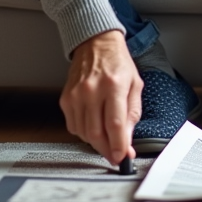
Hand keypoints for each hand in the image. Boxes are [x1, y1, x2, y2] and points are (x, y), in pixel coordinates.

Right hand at [59, 30, 141, 165]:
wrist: (96, 43)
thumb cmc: (117, 62)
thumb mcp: (135, 85)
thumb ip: (132, 114)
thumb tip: (127, 140)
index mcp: (113, 85)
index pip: (114, 124)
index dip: (118, 145)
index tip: (122, 157)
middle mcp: (92, 90)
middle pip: (96, 133)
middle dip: (107, 150)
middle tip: (116, 155)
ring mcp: (76, 95)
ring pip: (84, 133)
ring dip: (97, 143)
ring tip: (107, 139)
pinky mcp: (66, 99)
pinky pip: (73, 127)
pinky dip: (84, 133)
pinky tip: (94, 126)